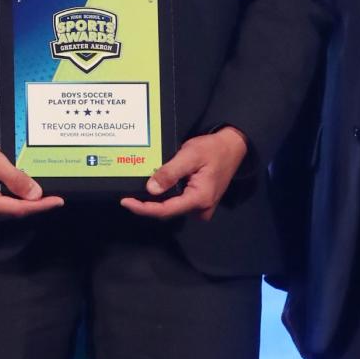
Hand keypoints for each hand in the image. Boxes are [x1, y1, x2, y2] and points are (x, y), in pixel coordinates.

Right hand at [0, 128, 63, 224]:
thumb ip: (14, 177)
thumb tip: (35, 194)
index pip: (18, 209)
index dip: (40, 206)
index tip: (58, 201)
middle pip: (13, 213)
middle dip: (34, 206)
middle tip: (54, 198)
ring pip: (7, 212)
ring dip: (24, 205)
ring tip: (42, 197)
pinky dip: (13, 202)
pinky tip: (24, 195)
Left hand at [120, 127, 247, 222]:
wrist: (233, 147)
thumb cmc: (212, 149)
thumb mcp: (190, 155)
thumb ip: (170, 172)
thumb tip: (150, 189)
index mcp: (199, 199)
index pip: (165, 210)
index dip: (143, 209)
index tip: (125, 202)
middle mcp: (201, 209)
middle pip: (168, 211)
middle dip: (149, 204)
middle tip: (130, 193)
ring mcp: (202, 208)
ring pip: (173, 208)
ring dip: (158, 200)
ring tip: (141, 189)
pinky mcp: (201, 203)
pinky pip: (180, 203)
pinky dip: (167, 197)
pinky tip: (158, 187)